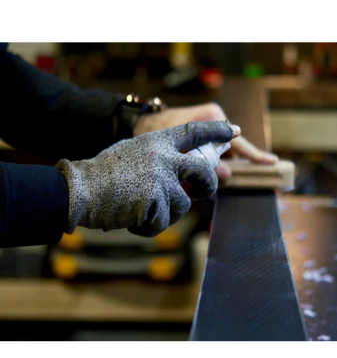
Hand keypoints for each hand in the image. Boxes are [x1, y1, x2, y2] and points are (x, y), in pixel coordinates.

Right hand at [58, 121, 237, 237]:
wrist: (80, 190)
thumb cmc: (101, 173)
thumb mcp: (131, 152)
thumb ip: (156, 157)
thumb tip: (179, 171)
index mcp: (157, 142)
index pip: (193, 132)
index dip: (216, 131)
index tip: (235, 131)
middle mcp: (163, 158)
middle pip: (203, 171)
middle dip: (209, 184)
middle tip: (207, 190)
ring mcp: (161, 179)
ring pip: (183, 203)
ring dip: (166, 212)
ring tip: (140, 208)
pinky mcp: (156, 202)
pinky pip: (164, 221)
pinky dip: (150, 226)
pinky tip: (132, 218)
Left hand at [134, 103, 278, 181]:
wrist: (140, 123)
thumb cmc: (157, 130)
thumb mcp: (179, 149)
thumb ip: (203, 161)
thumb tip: (227, 175)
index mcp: (213, 118)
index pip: (238, 142)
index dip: (255, 155)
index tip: (272, 163)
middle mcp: (215, 123)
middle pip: (232, 152)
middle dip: (229, 168)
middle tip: (222, 184)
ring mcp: (209, 131)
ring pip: (221, 156)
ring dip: (216, 171)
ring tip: (205, 185)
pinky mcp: (202, 139)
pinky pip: (212, 156)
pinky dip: (208, 168)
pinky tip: (200, 181)